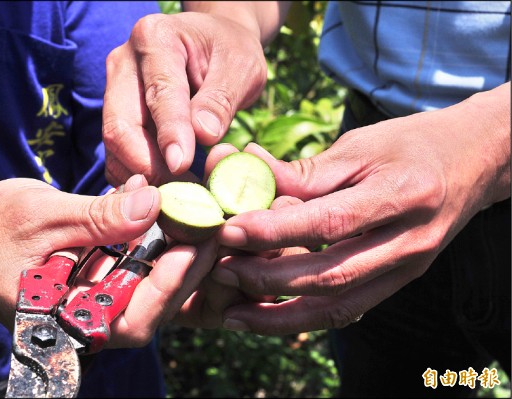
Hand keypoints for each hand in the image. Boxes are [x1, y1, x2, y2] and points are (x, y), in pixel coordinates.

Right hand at [0, 175, 216, 347]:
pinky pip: (137, 262)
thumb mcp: (41, 216)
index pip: (129, 321)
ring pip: (151, 284)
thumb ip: (97, 217)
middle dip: (186, 268)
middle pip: (152, 306)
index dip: (166, 289)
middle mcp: (87, 315)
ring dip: (178, 249)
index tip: (192, 249)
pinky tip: (171, 206)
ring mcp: (97, 296)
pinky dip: (156, 236)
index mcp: (64, 319)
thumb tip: (151, 202)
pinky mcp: (102, 273)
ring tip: (203, 213)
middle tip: (214, 227)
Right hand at [102, 9, 268, 185]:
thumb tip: (202, 135)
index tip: (181, 166)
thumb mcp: (242, 67)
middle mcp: (123, 64)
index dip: (170, 133)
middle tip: (180, 194)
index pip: (159, 93)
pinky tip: (164, 192)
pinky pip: (118, 155)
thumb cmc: (232, 53)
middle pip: (120, 126)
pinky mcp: (117, 117)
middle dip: (147, 166)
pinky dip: (139, 178)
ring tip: (178, 196)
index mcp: (155, 38)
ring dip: (142, 177)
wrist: (216, 46)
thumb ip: (221, 99)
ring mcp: (115, 92)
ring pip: (115, 146)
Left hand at [205, 83, 509, 334]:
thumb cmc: (412, 144)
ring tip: (232, 311)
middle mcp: (409, 241)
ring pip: (339, 306)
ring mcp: (407, 268)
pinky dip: (306, 317)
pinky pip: (349, 309)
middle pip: (331, 275)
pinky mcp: (399, 281)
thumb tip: (245, 169)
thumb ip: (304, 170)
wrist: (474, 160)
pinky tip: (269, 315)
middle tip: (219, 270)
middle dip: (268, 278)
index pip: (330, 221)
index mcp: (403, 195)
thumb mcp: (360, 144)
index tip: (228, 231)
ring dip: (281, 315)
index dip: (275, 230)